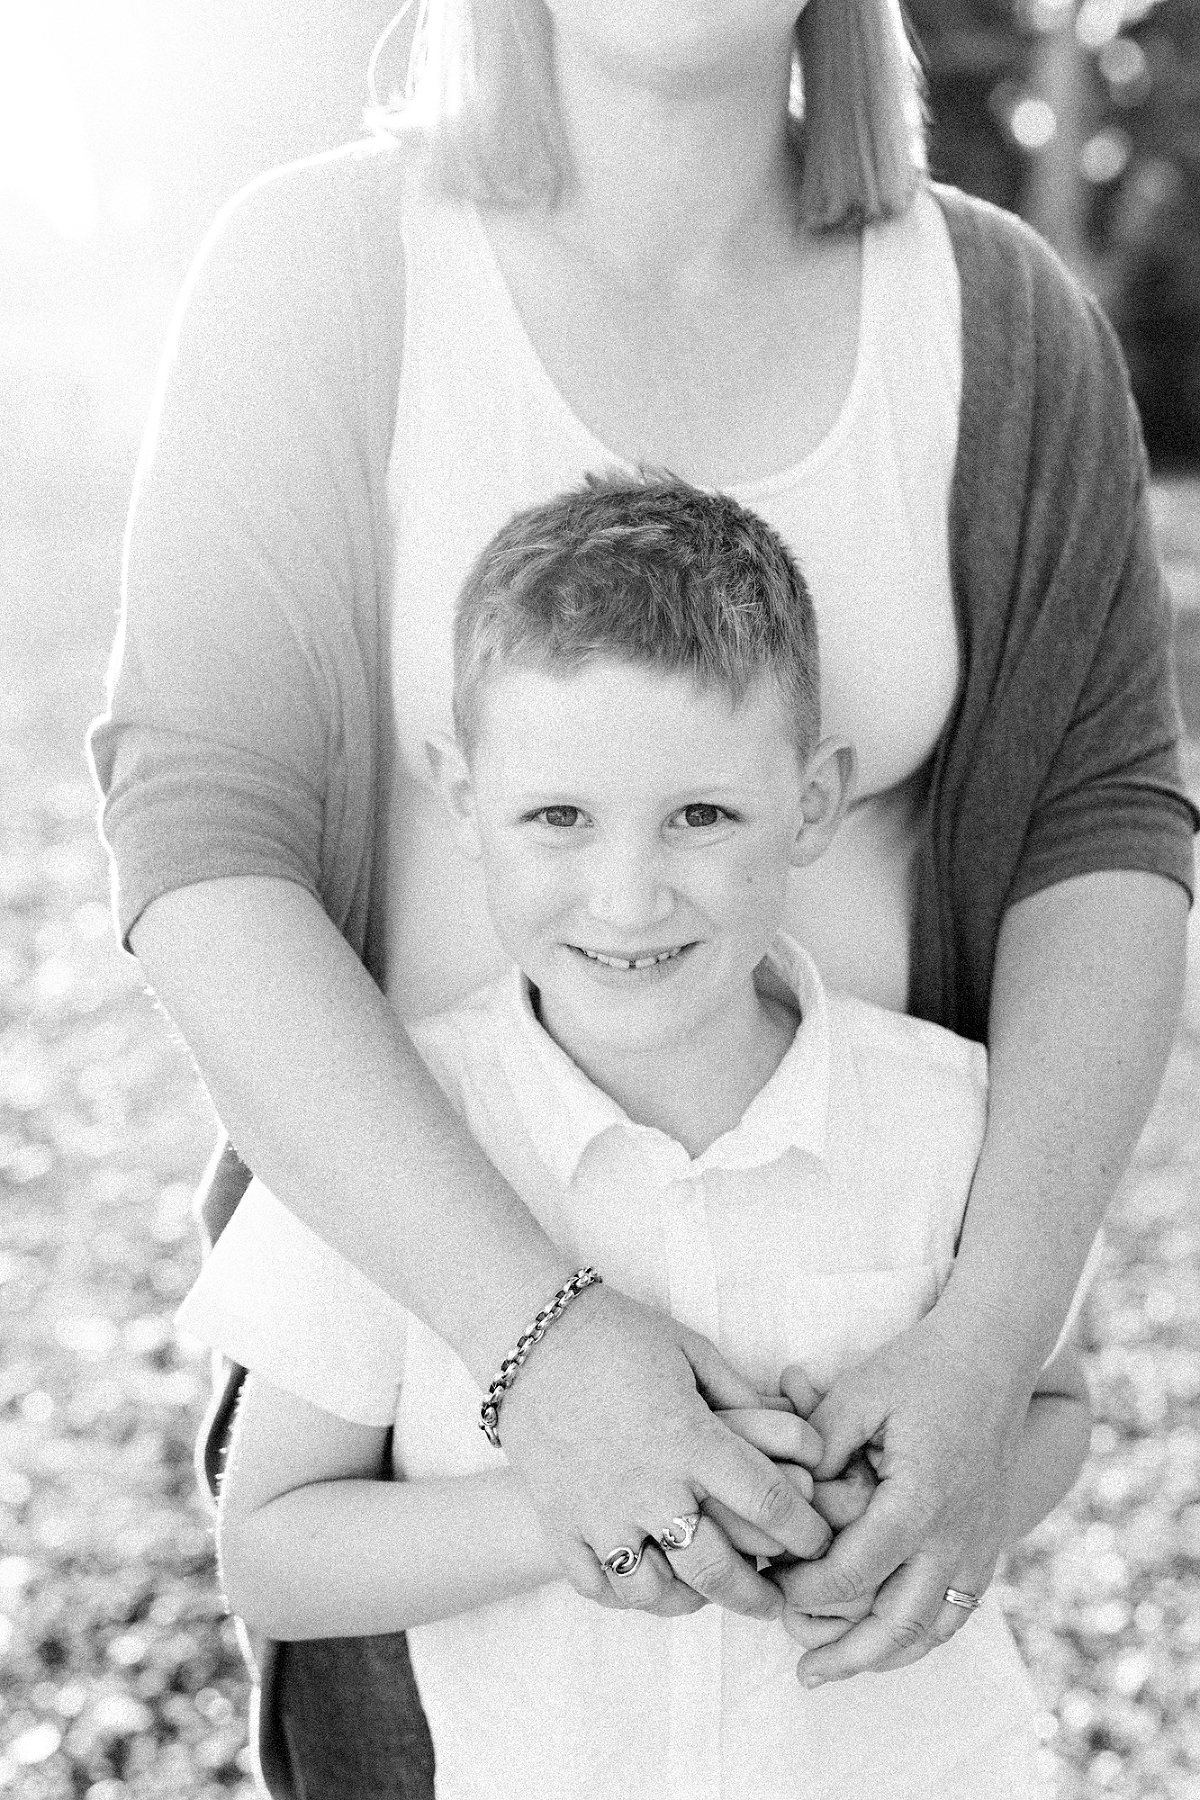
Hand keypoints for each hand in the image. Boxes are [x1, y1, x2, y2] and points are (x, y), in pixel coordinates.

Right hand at [497, 1285, 832, 1620]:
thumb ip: (744, 1398)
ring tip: (710, 1595)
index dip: (805, 1531)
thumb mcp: (692, 1351)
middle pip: (719, 1571)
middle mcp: (649, 1488)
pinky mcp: (561, 1525)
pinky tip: (649, 1582)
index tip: (817, 1541)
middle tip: (776, 1600)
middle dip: (759, 1595)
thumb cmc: (619, 1334)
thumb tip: (795, 1438)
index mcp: (691, 1440)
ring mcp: (600, 1515)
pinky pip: (600, 1588)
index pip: (769, 1503)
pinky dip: (629, 1595)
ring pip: (658, 1594)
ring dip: (693, 1602)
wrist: (529, 1335)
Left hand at [771, 1311, 1030, 1685]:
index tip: (771, 1583)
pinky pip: (958, 1612)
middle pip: (897, 1624)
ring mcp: (979, 1545)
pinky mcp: (989, 1544)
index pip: (852, 1573)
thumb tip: (786, 1498)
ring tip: (835, 1671)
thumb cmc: (919, 1368)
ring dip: (882, 1657)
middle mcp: (954, 1535)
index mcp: (918, 1500)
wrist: (994, 1356)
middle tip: (801, 1672)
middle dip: (844, 1654)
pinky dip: (921, 1638)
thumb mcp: (858, 1392)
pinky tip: (886, 1644)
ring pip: (932, 1630)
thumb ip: (818, 1444)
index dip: (805, 1589)